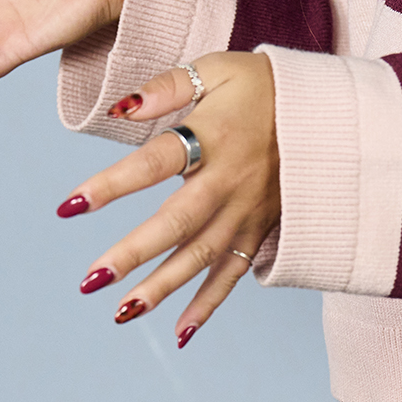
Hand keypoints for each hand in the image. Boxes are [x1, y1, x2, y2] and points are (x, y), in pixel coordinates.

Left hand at [59, 53, 278, 346]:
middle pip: (176, 223)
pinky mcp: (260, 232)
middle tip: (91, 280)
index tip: (68, 206)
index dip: (111, 185)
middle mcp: (229, 182)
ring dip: (162, 289)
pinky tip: (180, 333)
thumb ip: (168, 87)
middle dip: (133, 254)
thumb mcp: (218, 69)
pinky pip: (233, 274)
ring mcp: (246, 212)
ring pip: (201, 257)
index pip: (153, 162)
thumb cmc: (264, 87)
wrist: (333, 113)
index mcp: (213, 137)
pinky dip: (209, 306)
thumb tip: (121, 109)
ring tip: (121, 313)